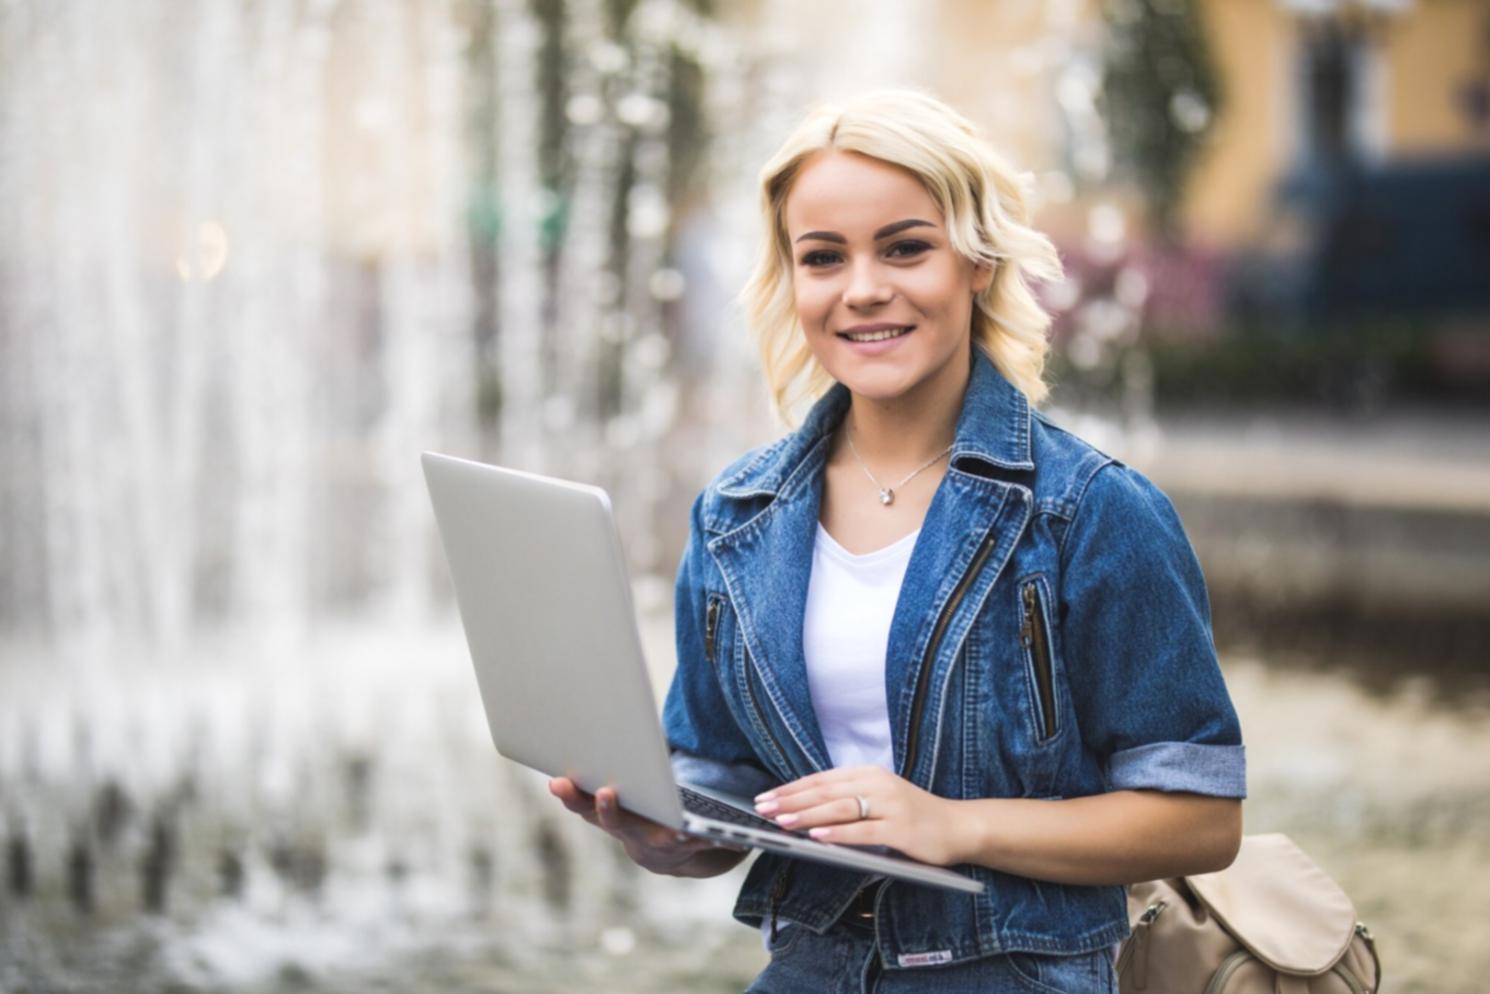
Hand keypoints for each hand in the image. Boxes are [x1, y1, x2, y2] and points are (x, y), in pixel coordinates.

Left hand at [548, 777, 745, 876]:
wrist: (663, 853)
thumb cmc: (686, 831)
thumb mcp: (704, 839)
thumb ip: (713, 840)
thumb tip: (737, 842)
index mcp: (664, 839)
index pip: (671, 838)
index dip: (676, 835)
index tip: (679, 830)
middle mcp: (635, 834)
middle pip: (619, 824)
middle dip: (613, 810)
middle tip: (608, 793)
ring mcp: (613, 826)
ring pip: (591, 814)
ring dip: (576, 799)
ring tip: (559, 782)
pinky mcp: (598, 815)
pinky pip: (580, 805)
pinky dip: (567, 793)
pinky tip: (553, 778)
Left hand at [753, 766, 968, 865]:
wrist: (958, 826)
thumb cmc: (913, 816)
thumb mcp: (878, 799)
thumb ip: (848, 800)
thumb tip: (805, 809)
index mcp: (868, 773)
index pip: (821, 779)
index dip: (791, 788)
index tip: (766, 797)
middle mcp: (877, 784)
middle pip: (825, 791)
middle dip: (792, 800)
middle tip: (764, 808)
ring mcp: (890, 805)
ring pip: (841, 808)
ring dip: (808, 815)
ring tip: (783, 821)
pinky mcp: (900, 829)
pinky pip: (863, 831)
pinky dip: (838, 834)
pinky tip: (818, 838)